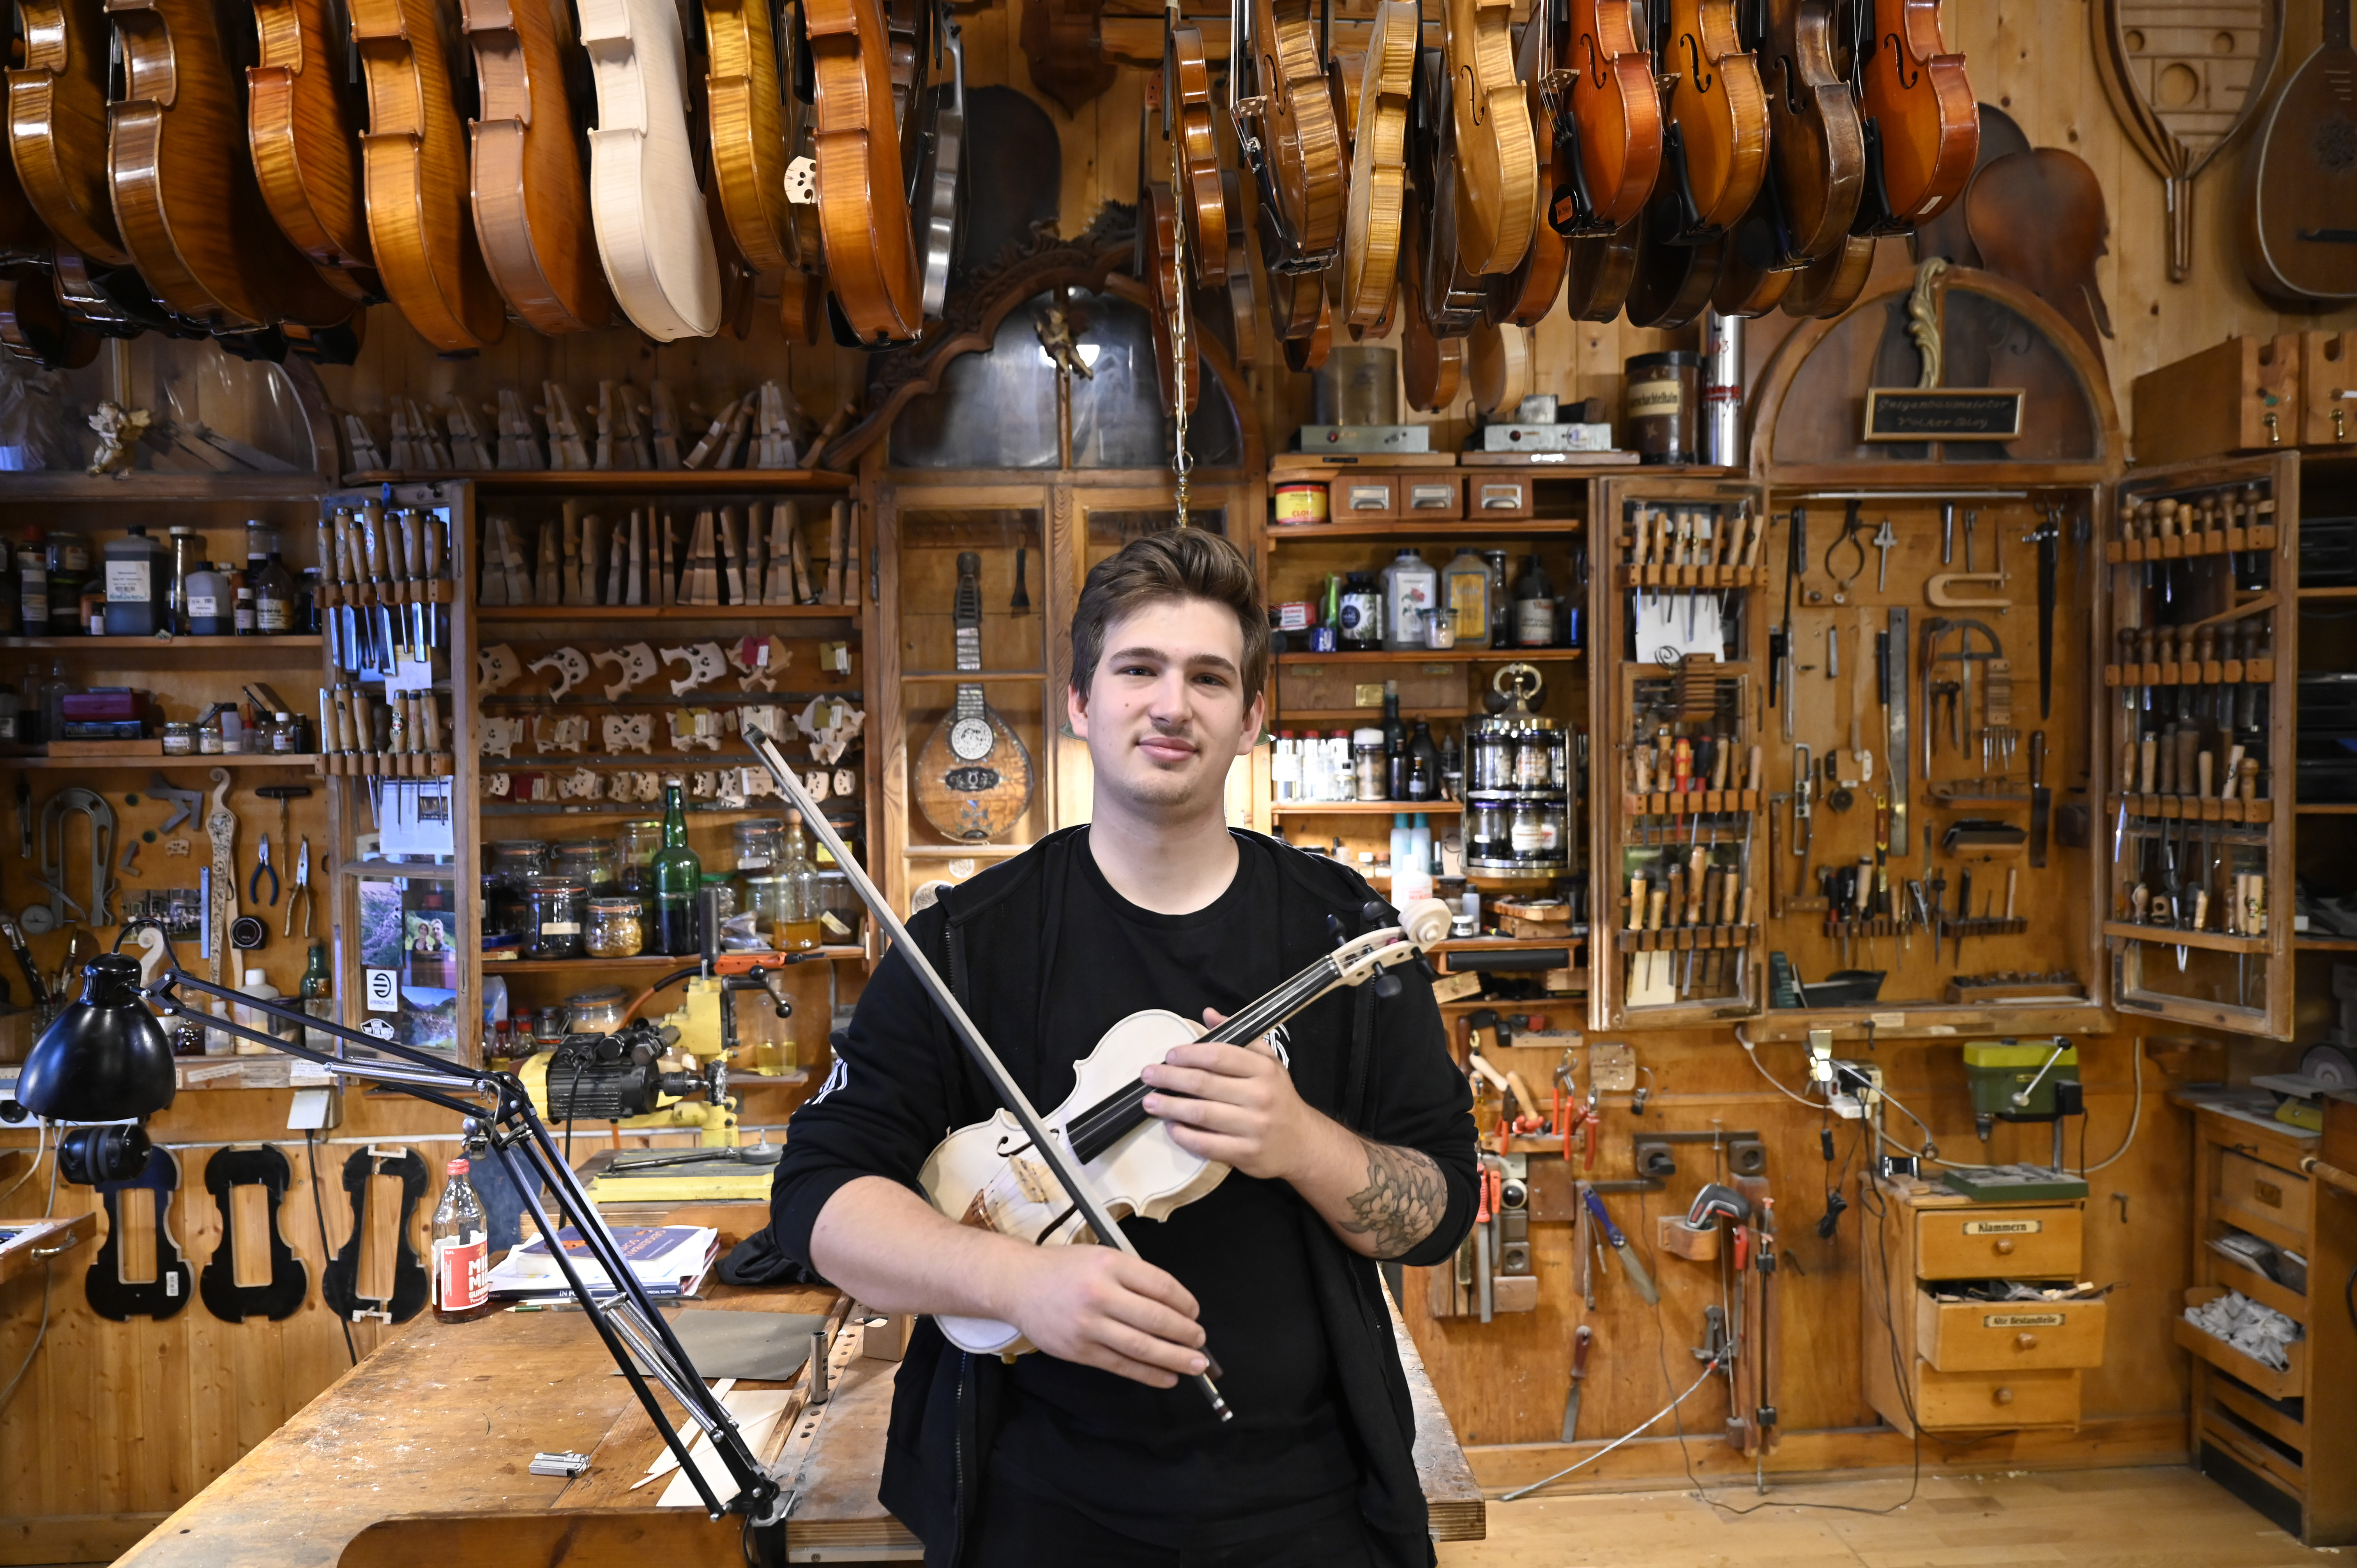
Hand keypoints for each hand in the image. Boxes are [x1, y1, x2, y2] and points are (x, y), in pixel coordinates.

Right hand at [1003, 1245, 1207, 1388]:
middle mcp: (1100, 1294)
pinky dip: (1148, 1374)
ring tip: (1195, 1365)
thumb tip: (1174, 1305)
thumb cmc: (1064, 1269)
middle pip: (1155, 1318)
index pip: (1160, 1285)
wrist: (1018, 1285)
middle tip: (1201, 1341)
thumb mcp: (1101, 1256)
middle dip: (1185, 1334)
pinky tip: (1167, 1377)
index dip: (1185, 1302)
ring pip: (1141, 1346)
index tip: (1195, 1312)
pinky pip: (1121, 1365)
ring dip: (1174, 1358)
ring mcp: (1088, 1325)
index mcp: (1110, 1264)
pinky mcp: (1079, 1350)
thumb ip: (1134, 1276)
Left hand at [1138, 1009, 1318, 1182]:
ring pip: (1202, 1114)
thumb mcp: (1268, 1062)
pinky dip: (1184, 1135)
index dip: (1190, 1054)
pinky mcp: (1246, 1153)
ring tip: (1149, 1102)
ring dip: (1170, 1107)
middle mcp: (1260, 1096)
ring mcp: (1254, 1127)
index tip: (1169, 1054)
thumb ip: (1239, 1038)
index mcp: (1264, 1070)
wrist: (1303, 1143)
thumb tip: (1208, 1014)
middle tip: (1147, 1075)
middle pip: (1205, 1083)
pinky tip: (1171, 1127)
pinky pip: (1207, 1144)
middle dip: (1170, 1078)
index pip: (1220, 1056)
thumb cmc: (1278, 1098)